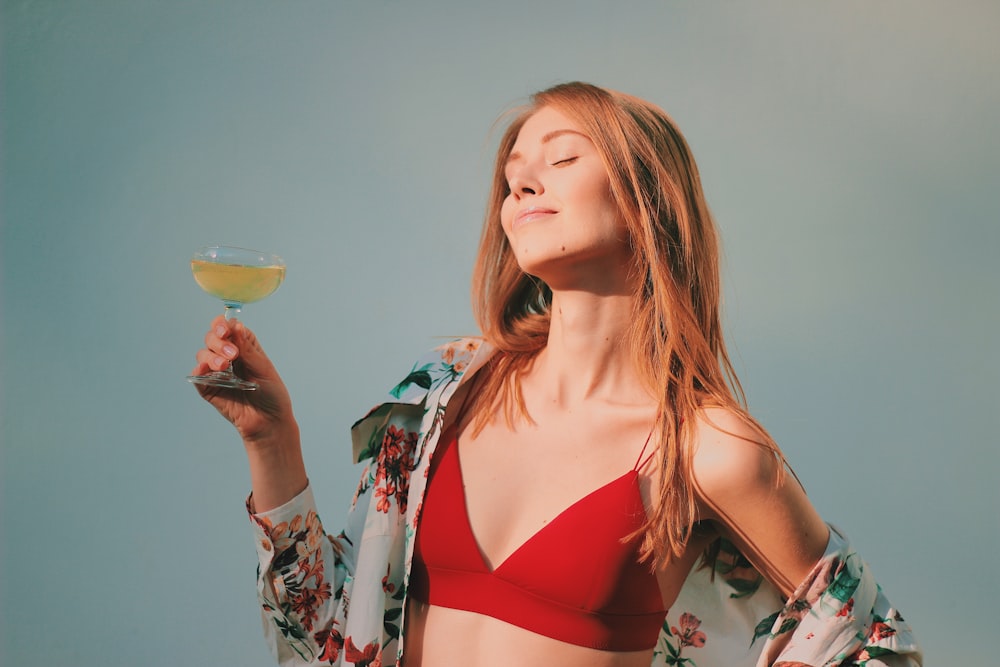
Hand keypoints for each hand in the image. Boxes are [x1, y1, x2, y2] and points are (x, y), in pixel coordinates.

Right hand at [191, 315, 296, 448]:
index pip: (228, 328)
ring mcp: (217, 372)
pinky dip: (200, 371)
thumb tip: (235, 325)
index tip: (225, 330)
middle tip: (232, 354)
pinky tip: (206, 370)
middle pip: (212, 338)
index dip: (223, 325)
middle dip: (218, 342)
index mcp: (244, 347)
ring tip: (224, 366)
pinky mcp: (209, 389)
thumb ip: (247, 349)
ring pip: (203, 354)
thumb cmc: (272, 394)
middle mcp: (228, 357)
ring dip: (211, 356)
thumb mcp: (264, 368)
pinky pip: (198, 376)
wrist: (270, 422)